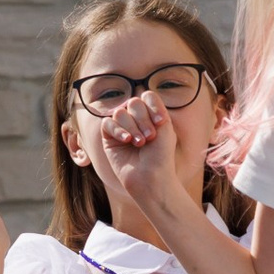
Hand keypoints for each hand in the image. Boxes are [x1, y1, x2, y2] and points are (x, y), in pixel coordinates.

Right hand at [91, 87, 185, 216]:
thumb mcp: (165, 127)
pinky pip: (108, 123)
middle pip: (133, 103)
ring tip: (139, 143)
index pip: (147, 97)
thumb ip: (154, 107)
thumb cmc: (161, 155)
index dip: (152, 107)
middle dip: (142, 119)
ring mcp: (121, 128)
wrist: (151, 177)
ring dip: (131, 127)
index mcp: (150, 115)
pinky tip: (127, 141)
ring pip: (120, 112)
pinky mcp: (109, 138)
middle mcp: (135, 119)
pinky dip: (118, 130)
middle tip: (150, 137)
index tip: (161, 123)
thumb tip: (139, 97)